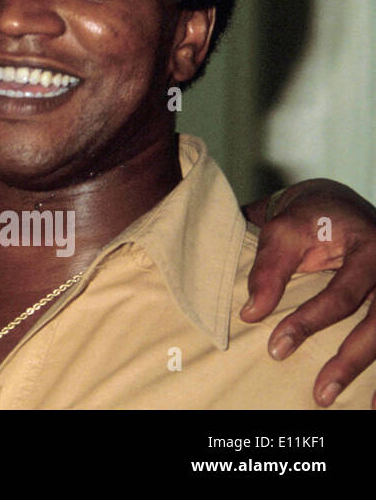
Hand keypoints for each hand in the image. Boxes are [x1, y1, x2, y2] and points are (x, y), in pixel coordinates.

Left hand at [242, 178, 375, 406]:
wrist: (338, 205)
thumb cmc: (310, 217)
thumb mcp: (284, 231)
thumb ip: (269, 269)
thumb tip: (251, 313)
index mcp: (369, 248)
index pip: (343, 295)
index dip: (310, 322)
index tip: (276, 348)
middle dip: (351, 360)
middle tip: (321, 393)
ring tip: (368, 410)